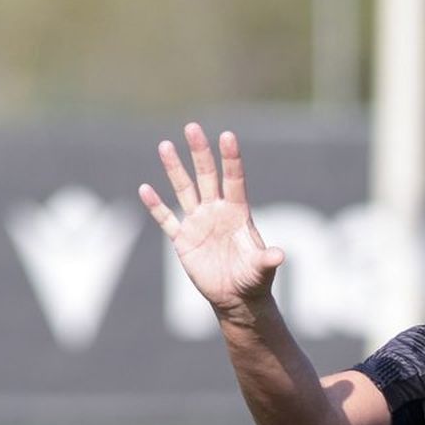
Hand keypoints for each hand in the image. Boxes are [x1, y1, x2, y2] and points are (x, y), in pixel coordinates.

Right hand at [138, 123, 285, 318]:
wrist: (236, 298)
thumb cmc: (253, 280)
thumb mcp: (261, 269)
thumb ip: (267, 260)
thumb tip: (279, 256)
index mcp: (238, 213)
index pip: (234, 180)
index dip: (230, 159)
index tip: (227, 135)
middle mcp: (217, 212)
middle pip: (207, 176)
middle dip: (199, 152)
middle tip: (192, 127)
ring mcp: (198, 223)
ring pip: (184, 190)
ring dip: (175, 169)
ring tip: (165, 145)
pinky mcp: (183, 239)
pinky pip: (167, 219)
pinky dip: (156, 206)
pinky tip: (145, 189)